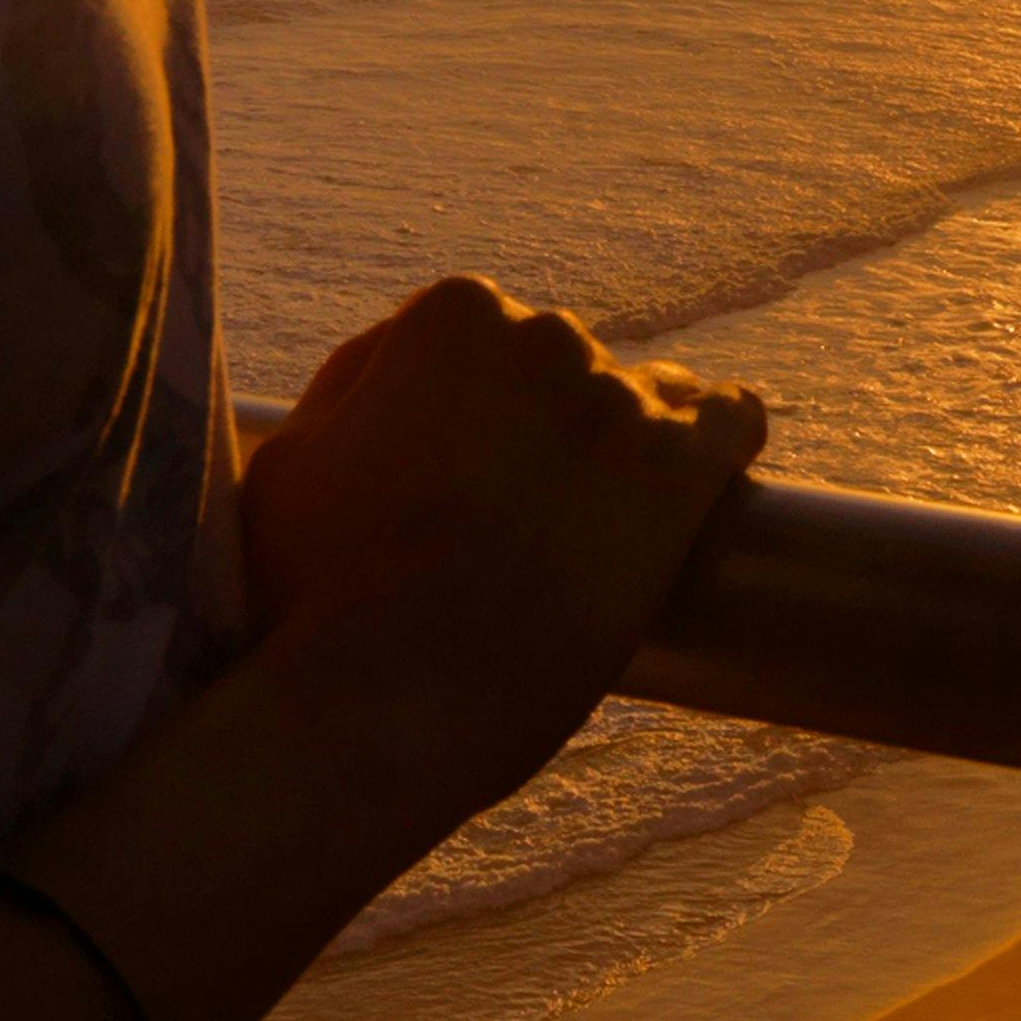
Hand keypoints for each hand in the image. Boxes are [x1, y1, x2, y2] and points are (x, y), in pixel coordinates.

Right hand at [233, 281, 762, 832]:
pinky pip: (732, 422)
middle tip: (505, 526)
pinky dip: (721, 440)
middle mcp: (546, 336)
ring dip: (618, 448)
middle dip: (536, 432)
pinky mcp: (680, 475)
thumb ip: (350, 390)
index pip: (471, 344)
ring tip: (589, 525)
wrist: (380, 704)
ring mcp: (621, 402)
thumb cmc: (312, 592)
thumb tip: (391, 367)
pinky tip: (708, 473)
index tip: (439, 483)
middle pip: (556, 372)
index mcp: (451, 316)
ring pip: (643, 398)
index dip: (451, 419)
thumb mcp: (288, 459)